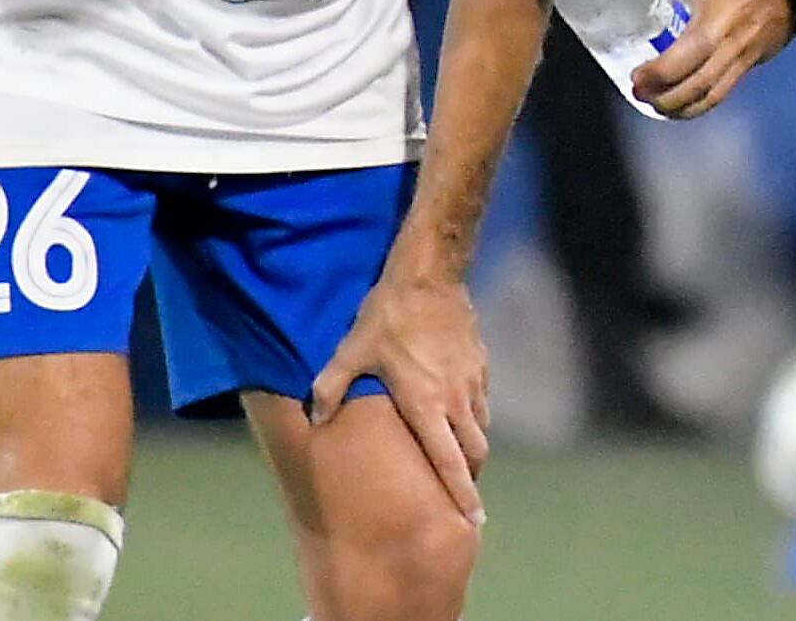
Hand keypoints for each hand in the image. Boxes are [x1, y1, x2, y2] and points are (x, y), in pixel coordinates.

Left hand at [310, 266, 490, 524]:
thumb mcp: (351, 351)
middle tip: (460, 495)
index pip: (450, 463)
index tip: (472, 521)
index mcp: (427, 406)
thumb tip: (314, 418)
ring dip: (470, 447)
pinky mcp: (480, 364)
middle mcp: (456, 400)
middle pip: (474, 453)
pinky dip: (472, 418)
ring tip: (457, 457)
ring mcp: (472, 381)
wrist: (430, 275)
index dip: (461, 495)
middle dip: (469, 478)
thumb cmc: (388, 316)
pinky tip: (457, 412)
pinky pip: (481, 402)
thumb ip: (331, 388)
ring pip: (481, 428)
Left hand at [631, 0, 791, 118]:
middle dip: (656, 77)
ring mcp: (737, 44)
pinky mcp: (747, 62)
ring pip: (703, 85)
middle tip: (634, 80)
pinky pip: (719, 93)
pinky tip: (673, 111)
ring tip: (648, 100)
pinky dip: (693, 108)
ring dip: (671, 100)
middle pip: (687, 57)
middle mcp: (724, 15)